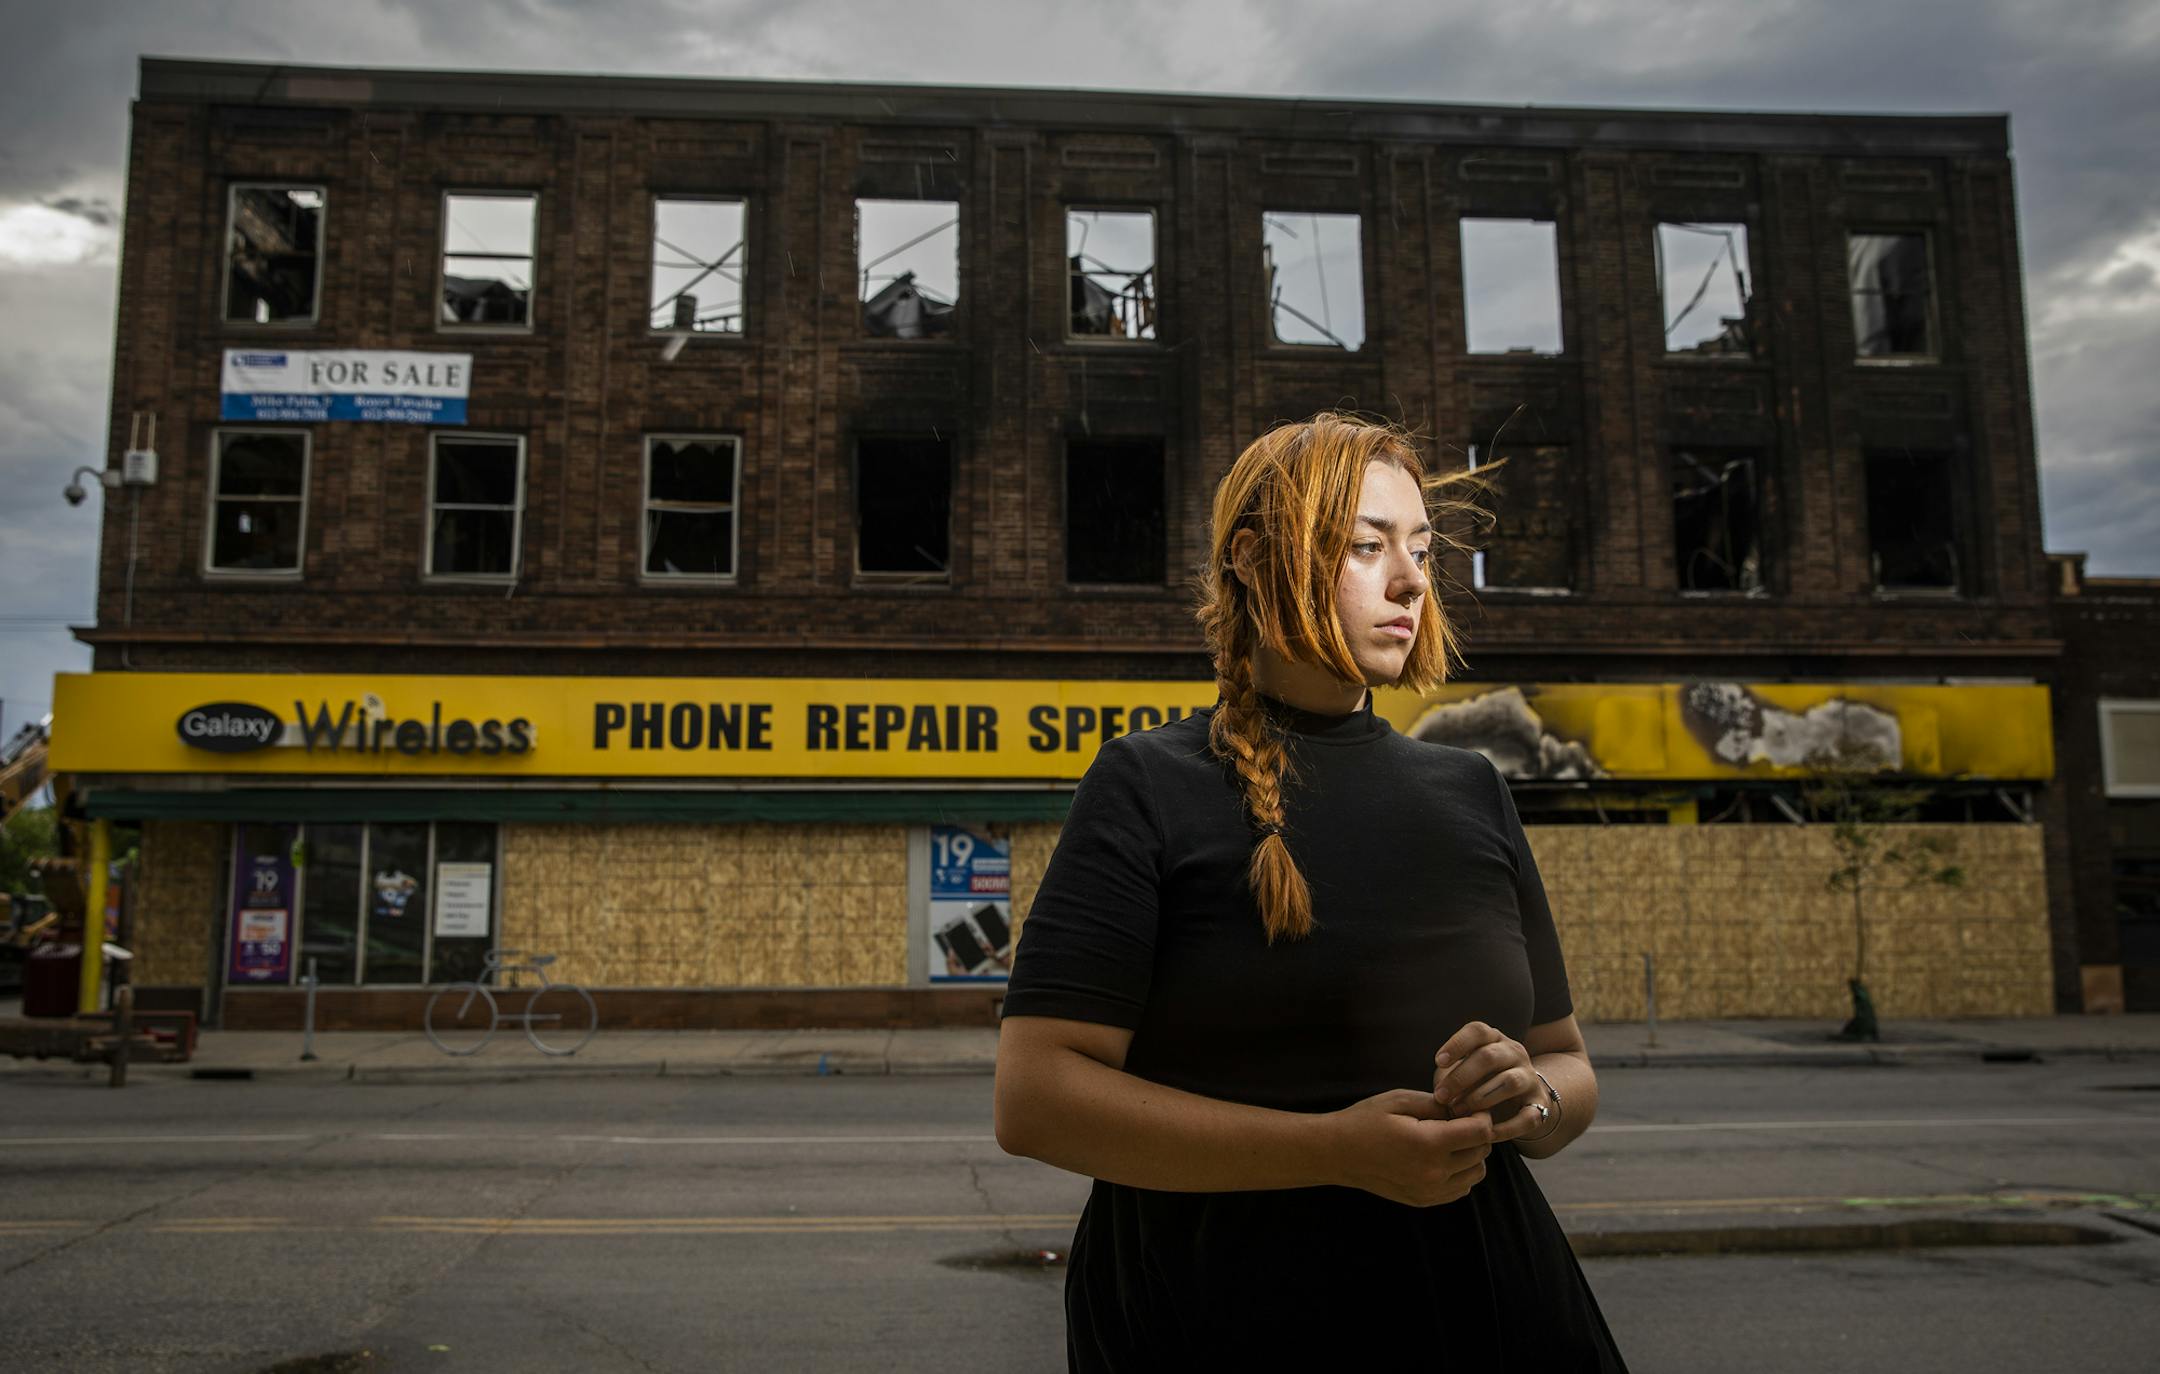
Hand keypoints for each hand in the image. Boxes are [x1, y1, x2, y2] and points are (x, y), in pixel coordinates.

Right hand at [1326, 1088, 1495, 1207]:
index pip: (1481, 1133)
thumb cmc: (1366, 1121)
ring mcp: (1430, 1191)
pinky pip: (1461, 1188)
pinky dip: (1460, 1173)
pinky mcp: (1424, 1200)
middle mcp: (1434, 1173)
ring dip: (1471, 1155)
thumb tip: (1465, 1109)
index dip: (1483, 1117)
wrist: (1337, 1153)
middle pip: (1481, 1153)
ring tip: (1450, 1140)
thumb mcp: (1401, 1100)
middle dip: (1477, 1134)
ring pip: (1476, 1173)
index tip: (1472, 1109)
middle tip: (1458, 1120)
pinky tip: (1440, 1158)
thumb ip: (1438, 1104)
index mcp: (1429, 1144)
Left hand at [1434, 1021, 1547, 1144]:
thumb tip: (1439, 1094)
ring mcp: (1530, 1077)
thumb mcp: (1464, 1072)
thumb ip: (1451, 1075)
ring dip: (1480, 1098)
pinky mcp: (1539, 1104)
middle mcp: (1515, 1053)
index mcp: (1494, 1039)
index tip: (1438, 1062)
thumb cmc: (1479, 1082)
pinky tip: (1486, 1133)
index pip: (1478, 1031)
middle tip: (1441, 1096)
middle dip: (1461, 1077)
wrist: (1522, 1099)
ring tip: (1458, 1111)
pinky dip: (1507, 1127)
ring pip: (1510, 1081)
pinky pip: (1527, 1116)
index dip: (1457, 1044)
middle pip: (1489, 1056)